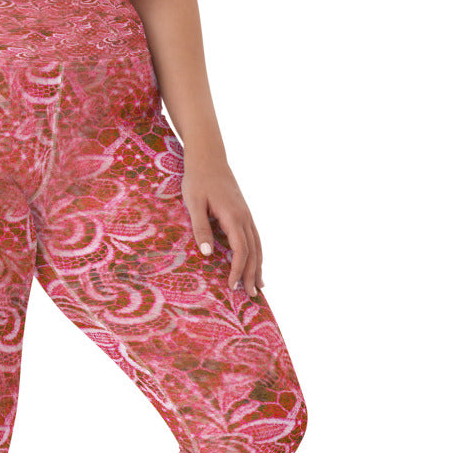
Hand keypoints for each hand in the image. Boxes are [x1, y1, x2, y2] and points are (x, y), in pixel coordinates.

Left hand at [181, 156, 263, 297]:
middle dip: (252, 274)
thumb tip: (208, 254)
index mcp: (233, 216)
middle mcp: (244, 217)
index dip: (238, 270)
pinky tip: (256, 262)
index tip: (233, 287)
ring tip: (260, 285)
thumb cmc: (197, 179)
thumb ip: (201, 228)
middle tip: (251, 296)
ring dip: (258, 266)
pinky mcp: (243, 212)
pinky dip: (257, 253)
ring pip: (257, 245)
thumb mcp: (193, 203)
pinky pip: (254, 237)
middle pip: (253, 251)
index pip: (241, 250)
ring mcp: (246, 214)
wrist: (208, 157)